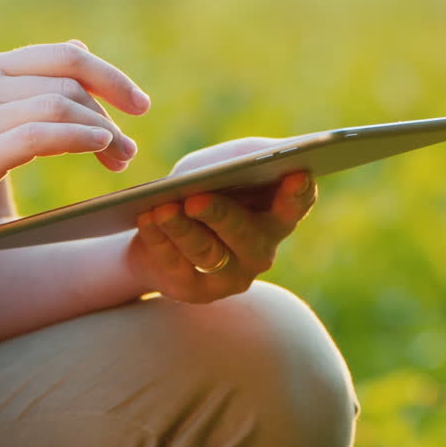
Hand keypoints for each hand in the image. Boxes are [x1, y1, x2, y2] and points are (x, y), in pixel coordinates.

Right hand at [0, 40, 149, 262]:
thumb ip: (25, 93)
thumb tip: (79, 58)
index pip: (64, 56)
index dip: (110, 77)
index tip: (138, 105)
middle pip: (70, 82)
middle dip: (111, 113)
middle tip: (128, 151)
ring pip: (61, 106)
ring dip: (102, 133)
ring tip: (119, 160)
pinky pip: (40, 134)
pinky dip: (78, 139)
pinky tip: (98, 150)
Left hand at [126, 148, 317, 302]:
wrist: (157, 229)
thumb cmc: (200, 187)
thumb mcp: (219, 164)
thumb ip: (244, 157)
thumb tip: (262, 155)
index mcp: (276, 216)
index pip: (297, 206)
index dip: (298, 193)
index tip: (296, 174)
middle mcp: (260, 251)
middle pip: (248, 235)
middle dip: (221, 215)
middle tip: (196, 199)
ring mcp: (231, 276)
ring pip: (208, 253)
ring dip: (182, 229)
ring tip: (162, 209)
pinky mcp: (196, 291)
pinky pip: (177, 266)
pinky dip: (159, 241)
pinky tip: (147, 221)